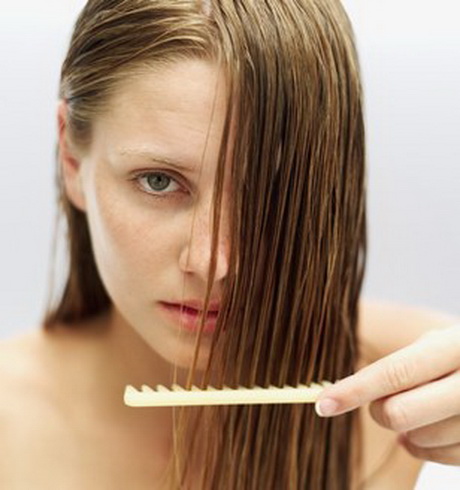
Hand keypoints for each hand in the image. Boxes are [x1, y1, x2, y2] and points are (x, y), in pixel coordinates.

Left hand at [315, 324, 459, 464]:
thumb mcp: (438, 344)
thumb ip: (403, 366)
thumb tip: (353, 394)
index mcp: (457, 347)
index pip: (396, 372)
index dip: (354, 390)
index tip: (323, 403)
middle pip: (399, 413)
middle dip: (379, 411)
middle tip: (382, 402)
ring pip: (418, 441)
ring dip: (406, 430)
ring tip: (420, 408)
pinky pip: (442, 459)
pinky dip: (426, 447)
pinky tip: (434, 427)